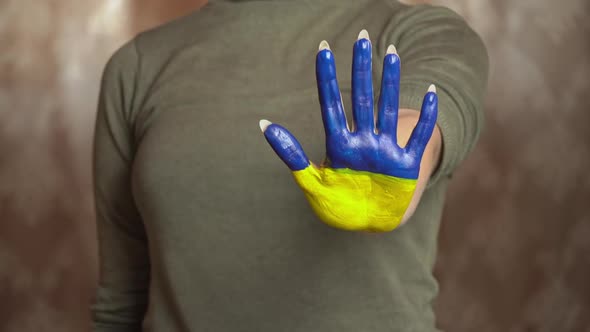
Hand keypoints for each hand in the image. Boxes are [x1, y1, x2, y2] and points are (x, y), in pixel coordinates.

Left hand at [260, 30, 437, 231]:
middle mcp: (362, 141)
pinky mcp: (405, 165)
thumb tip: (263, 124)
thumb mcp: (310, 182)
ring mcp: (385, 151)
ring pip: (388, 110)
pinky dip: (426, 119)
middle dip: (361, 69)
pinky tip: (431, 94)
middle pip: (360, 99)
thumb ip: (291, 154)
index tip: (323, 49)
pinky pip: (418, 138)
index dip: (326, 77)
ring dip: (390, 84)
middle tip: (362, 38)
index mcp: (338, 145)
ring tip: (392, 54)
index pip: (330, 104)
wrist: (365, 224)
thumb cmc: (336, 205)